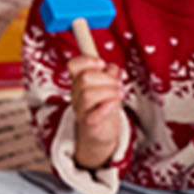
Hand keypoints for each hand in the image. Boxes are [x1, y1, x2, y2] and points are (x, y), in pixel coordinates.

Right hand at [69, 48, 124, 169]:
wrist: (102, 133)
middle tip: (118, 85)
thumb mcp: (109, 87)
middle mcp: (76, 95)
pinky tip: (113, 105)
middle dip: (106, 78)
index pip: (73, 66)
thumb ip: (110, 75)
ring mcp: (81, 110)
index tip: (101, 63)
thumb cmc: (105, 107)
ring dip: (109, 92)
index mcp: (79, 82)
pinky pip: (93, 115)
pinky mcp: (89, 124)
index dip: (86, 60)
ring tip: (119, 95)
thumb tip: (112, 68)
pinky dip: (106, 108)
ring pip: (87, 95)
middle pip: (84, 78)